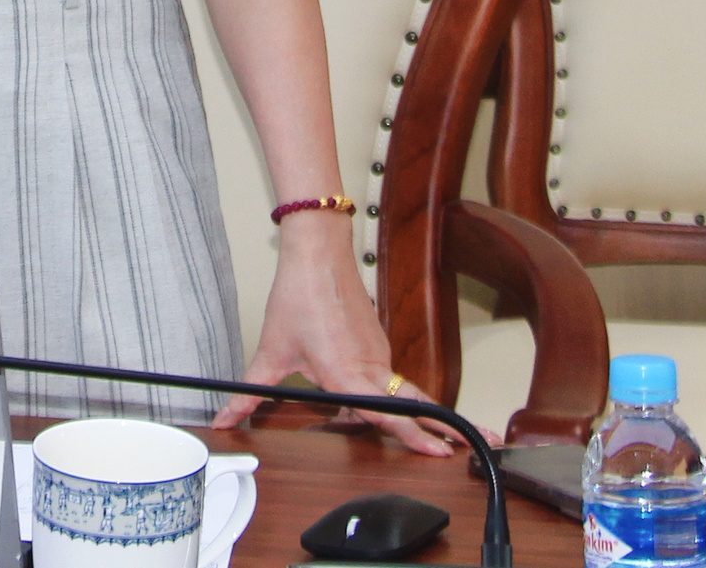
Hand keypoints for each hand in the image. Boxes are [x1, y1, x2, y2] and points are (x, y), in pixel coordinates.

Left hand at [209, 210, 459, 457]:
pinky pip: (392, 377)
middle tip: (478, 444)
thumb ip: (251, 394)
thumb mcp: (271, 352)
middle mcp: (371, 368)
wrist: (317, 253)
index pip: (389, 415)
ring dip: (424, 413)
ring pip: (406, 392)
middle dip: (444, 428)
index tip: (442, 452)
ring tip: (448, 436)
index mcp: (347, 375)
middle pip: (417, 405)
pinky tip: (390, 407)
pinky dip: (398, 395)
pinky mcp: (378, 343)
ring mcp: (379, 354)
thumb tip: (227, 417)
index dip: (416, 436)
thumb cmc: (298, 297)